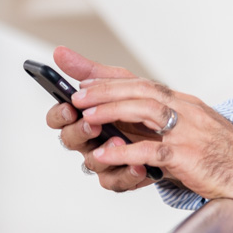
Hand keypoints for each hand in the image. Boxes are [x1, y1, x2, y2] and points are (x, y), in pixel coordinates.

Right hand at [45, 46, 158, 191]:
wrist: (174, 127)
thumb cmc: (139, 103)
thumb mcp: (119, 82)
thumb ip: (89, 70)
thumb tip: (59, 51)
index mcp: (83, 115)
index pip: (59, 116)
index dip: (60, 114)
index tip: (70, 107)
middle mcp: (90, 139)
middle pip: (70, 140)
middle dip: (79, 132)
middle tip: (93, 124)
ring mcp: (104, 159)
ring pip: (91, 162)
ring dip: (104, 153)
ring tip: (120, 142)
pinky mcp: (121, 175)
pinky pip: (116, 181)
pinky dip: (127, 174)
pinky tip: (140, 165)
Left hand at [73, 66, 232, 212]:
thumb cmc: (224, 153)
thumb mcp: (194, 127)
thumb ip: (164, 122)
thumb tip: (126, 123)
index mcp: (182, 102)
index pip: (139, 81)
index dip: (106, 74)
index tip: (75, 67)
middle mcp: (184, 110)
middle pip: (139, 89)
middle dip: (105, 89)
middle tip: (76, 93)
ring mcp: (186, 132)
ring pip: (144, 111)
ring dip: (112, 110)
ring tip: (86, 114)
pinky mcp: (188, 156)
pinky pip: (153, 152)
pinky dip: (127, 152)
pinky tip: (107, 153)